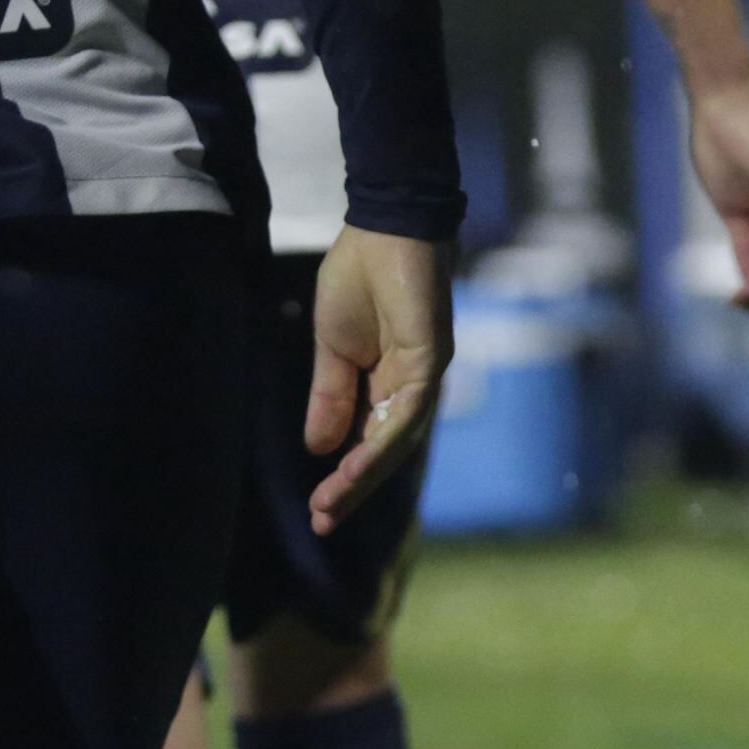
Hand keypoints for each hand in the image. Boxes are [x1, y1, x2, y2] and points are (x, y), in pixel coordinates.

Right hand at [305, 224, 451, 532]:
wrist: (382, 226)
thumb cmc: (359, 276)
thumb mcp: (332, 348)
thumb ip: (329, 396)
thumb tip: (319, 448)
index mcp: (386, 382)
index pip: (369, 442)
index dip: (345, 477)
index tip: (317, 510)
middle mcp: (411, 384)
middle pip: (385, 450)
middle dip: (353, 489)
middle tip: (321, 522)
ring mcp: (425, 373)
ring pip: (397, 440)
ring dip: (364, 475)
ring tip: (331, 504)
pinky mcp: (431, 358)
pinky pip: (407, 411)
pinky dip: (382, 441)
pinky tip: (354, 465)